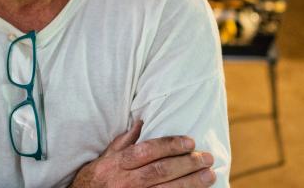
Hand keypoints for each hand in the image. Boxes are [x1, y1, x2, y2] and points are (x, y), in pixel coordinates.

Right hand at [70, 121, 215, 187]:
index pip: (147, 151)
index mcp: (116, 164)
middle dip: (187, 164)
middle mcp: (124, 182)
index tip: (190, 142)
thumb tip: (142, 122)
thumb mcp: (105, 158)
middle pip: (161, 171)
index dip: (170, 145)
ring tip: (208, 176)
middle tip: (207, 158)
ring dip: (190, 183)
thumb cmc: (95, 180)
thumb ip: (124, 142)